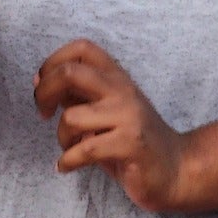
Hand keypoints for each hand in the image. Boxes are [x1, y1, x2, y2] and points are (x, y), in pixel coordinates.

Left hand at [33, 39, 186, 212]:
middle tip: (42, 113)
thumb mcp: (106, 110)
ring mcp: (127, 116)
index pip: (81, 48)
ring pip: (72, 118)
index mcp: (116, 76)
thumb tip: (42, 81)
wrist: (176, 169)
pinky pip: (85, 149)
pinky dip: (67, 161)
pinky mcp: (130, 144)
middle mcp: (122, 89)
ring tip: (68, 149)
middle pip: (71, 72)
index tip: (41, 83)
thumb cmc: (133, 140)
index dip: (53, 61)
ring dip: (61, 137)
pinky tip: (65, 167)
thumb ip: (80, 95)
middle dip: (45, 92)